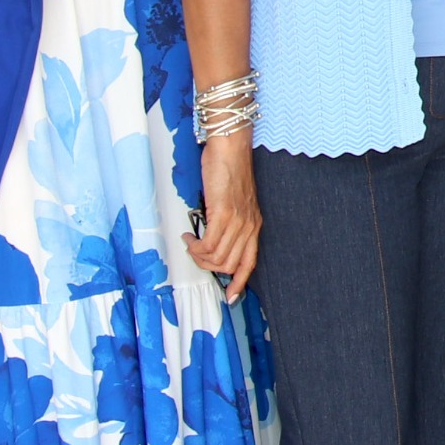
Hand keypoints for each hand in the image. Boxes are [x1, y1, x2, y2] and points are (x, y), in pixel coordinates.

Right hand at [189, 130, 263, 300]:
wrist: (230, 149)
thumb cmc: (229, 171)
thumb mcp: (234, 202)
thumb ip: (229, 223)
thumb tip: (213, 241)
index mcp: (254, 225)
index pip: (250, 263)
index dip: (240, 283)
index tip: (230, 296)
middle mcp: (249, 227)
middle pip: (229, 265)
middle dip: (208, 267)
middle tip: (195, 254)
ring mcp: (238, 221)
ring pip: (217, 258)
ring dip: (198, 256)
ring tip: (191, 243)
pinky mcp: (224, 214)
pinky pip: (209, 244)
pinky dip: (195, 246)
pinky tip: (189, 236)